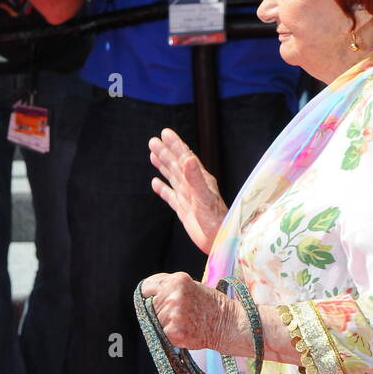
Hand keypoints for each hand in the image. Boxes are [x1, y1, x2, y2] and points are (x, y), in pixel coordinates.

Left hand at [139, 271, 241, 352]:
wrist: (229, 324)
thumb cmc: (210, 304)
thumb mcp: (190, 286)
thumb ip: (168, 288)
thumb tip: (145, 297)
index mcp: (177, 281)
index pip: (147, 287)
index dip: (150, 293)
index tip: (156, 298)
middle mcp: (173, 296)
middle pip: (150, 306)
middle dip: (160, 309)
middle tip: (182, 312)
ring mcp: (173, 315)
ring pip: (156, 321)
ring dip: (166, 323)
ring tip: (186, 321)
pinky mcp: (175, 332)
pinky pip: (162, 334)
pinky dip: (171, 335)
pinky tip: (186, 330)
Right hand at [150, 127, 227, 254]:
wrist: (219, 240)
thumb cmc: (216, 220)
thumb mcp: (205, 197)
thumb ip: (196, 178)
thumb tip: (187, 159)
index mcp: (200, 179)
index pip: (185, 157)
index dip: (175, 145)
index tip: (165, 132)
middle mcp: (194, 185)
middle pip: (176, 165)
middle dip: (165, 152)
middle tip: (153, 141)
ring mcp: (188, 197)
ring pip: (172, 177)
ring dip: (163, 166)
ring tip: (152, 154)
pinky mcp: (184, 210)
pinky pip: (170, 196)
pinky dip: (162, 189)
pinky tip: (155, 183)